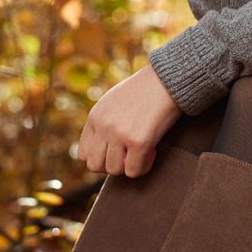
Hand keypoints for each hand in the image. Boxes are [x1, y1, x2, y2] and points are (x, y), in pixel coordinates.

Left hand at [78, 62, 181, 177]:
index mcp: (95, 117)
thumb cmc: (145, 90)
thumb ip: (104, 122)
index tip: (117, 151)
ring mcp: (119, 135)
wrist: (167, 80)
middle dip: (112, 165)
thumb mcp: (114, 101)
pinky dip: (144, 167)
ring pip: (114, 170)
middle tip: (128, 155)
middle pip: (95, 165)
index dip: (101, 157)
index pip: (83, 154)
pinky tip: (153, 151)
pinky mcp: (138, 142)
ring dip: (128, 166)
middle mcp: (104, 126)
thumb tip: (104, 149)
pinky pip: (133, 171)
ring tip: (142, 151)